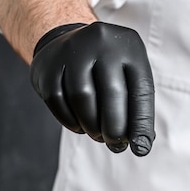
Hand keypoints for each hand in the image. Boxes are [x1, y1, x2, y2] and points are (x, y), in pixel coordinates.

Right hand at [30, 22, 154, 155]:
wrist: (65, 41)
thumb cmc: (106, 69)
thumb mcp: (128, 77)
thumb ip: (136, 108)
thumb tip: (141, 145)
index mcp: (130, 47)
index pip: (141, 90)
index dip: (141, 123)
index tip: (141, 149)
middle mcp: (102, 42)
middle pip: (111, 93)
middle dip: (114, 127)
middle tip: (115, 145)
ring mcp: (72, 50)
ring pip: (82, 97)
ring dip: (91, 125)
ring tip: (98, 135)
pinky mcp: (48, 65)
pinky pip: (58, 100)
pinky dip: (70, 120)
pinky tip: (80, 126)